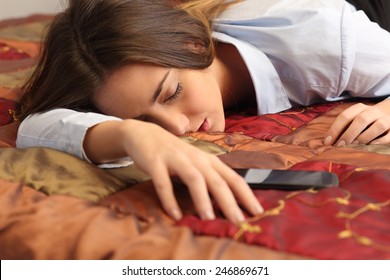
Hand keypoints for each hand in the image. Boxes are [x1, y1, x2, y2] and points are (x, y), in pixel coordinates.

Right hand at [118, 120, 263, 223]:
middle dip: (229, 201)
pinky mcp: (156, 162)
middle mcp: (195, 158)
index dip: (246, 194)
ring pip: (194, 179)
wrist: (144, 134)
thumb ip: (210, 177)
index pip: (233, 177)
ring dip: (202, 199)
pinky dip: (169, 199)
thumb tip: (228, 202)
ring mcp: (175, 158)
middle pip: (217, 180)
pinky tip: (174, 214)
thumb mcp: (196, 162)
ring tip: (208, 219)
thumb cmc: (174, 153)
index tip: (258, 211)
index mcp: (208, 160)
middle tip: (238, 221)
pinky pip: (163, 182)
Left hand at [324, 99, 389, 145]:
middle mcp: (373, 112)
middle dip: (348, 134)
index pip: (345, 116)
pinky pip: (389, 135)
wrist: (389, 113)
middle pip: (360, 120)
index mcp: (359, 108)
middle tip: (339, 146)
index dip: (335, 129)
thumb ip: (343, 127)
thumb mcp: (354, 119)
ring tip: (354, 146)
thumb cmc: (365, 120)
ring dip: (364, 137)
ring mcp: (385, 119)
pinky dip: (381, 141)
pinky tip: (371, 146)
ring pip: (378, 126)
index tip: (327, 142)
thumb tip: (328, 142)